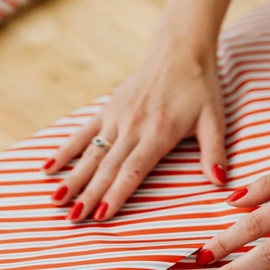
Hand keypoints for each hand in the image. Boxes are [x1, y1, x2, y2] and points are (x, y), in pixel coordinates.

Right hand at [43, 38, 226, 221]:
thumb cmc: (200, 87)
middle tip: (72, 220)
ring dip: (73, 178)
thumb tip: (220, 182)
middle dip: (88, 195)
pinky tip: (48, 168)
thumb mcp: (214, 118)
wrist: (179, 49)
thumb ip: (214, 151)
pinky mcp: (108, 109)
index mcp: (158, 132)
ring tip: (56, 200)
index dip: (116, 193)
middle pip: (107, 167)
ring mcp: (116, 117)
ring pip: (91, 154)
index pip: (132, 169)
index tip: (100, 215)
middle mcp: (132, 126)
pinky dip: (66, 150)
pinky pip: (83, 133)